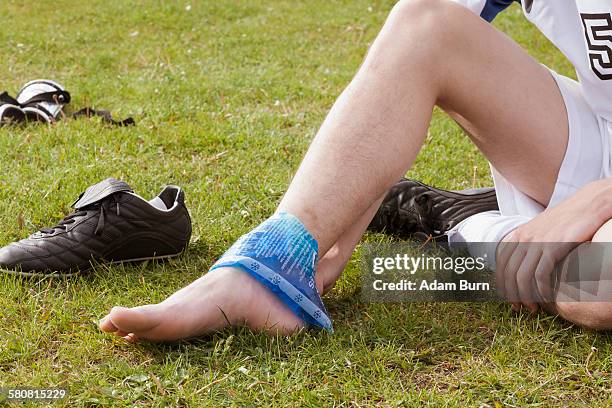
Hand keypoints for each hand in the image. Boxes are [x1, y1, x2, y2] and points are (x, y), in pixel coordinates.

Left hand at [496, 180, 611, 311]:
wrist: (589, 204)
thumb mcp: (542, 230)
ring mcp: (537, 241)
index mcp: (518, 234)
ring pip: (522, 276)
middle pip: (508, 273)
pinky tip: (546, 297)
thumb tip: (523, 264)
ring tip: (533, 308)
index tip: (509, 298)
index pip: (501, 264)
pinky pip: (540, 274)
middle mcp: (523, 237)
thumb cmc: (567, 220)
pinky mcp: (554, 246)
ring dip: (525, 296)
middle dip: (511, 294)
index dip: (502, 284)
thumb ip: (531, 244)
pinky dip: (540, 289)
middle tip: (520, 309)